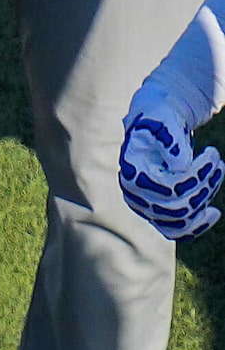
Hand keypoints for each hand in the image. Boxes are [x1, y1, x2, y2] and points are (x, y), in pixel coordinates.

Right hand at [121, 104, 223, 239]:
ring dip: (205, 197)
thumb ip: (170, 139)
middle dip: (204, 186)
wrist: (154, 125)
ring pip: (179, 218)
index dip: (197, 175)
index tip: (213, 153)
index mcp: (133, 174)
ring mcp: (146, 206)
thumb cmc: (159, 119)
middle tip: (218, 161)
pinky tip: (213, 214)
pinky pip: (175, 230)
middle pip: (175, 207)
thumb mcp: (164, 120)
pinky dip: (196, 226)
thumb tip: (181, 164)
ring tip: (218, 170)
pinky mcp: (157, 211)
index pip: (168, 188)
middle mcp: (136, 196)